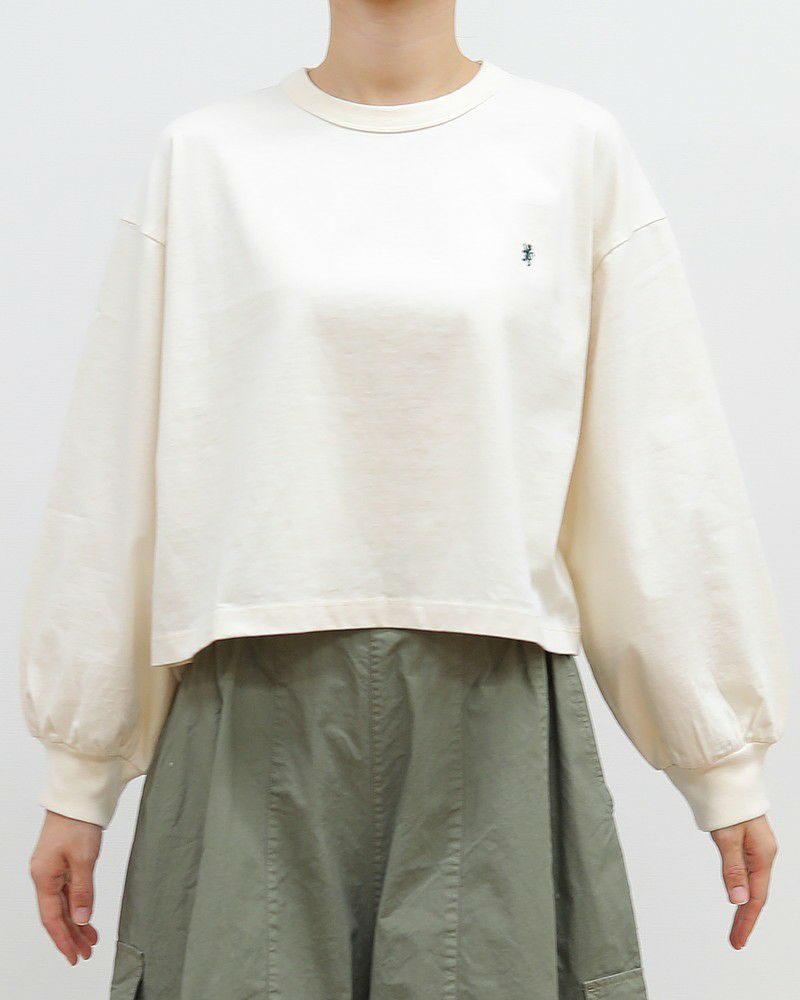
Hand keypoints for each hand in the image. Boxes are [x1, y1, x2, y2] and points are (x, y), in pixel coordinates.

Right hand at [29, 809, 101, 964]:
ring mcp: (52, 869)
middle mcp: (44, 876)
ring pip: (63, 904)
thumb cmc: (77, 823)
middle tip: (86, 953)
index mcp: (44, 877)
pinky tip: (87, 916)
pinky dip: (78, 905)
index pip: (52, 918)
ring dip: (76, 922)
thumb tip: (81, 920)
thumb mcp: (84, 859)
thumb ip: (82, 891)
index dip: (63, 939)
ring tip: (91, 940)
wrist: (77, 797)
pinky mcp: (62, 862)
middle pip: (56, 914)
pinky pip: (67, 892)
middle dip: (71, 935)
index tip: (74, 957)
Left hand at [710, 813, 777, 949]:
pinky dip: (743, 889)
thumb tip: (738, 900)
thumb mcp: (727, 838)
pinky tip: (739, 897)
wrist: (725, 779)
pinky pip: (748, 873)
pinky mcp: (748, 843)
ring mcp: (757, 849)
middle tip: (736, 940)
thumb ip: (733, 869)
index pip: (756, 897)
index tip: (737, 940)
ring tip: (738, 926)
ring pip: (753, 884)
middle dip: (746, 918)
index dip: (746, 920)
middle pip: (756, 894)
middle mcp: (763, 854)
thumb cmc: (727, 803)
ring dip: (745, 906)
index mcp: (762, 855)